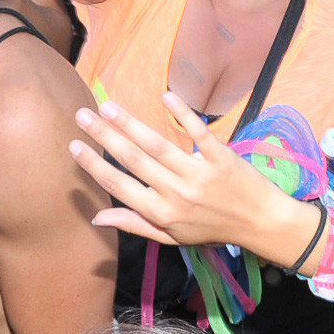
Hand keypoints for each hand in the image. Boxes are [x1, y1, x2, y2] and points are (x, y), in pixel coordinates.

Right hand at [69, 93, 282, 251]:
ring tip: (107, 107)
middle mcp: (176, 192)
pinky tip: (166, 97)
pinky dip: (183, 114)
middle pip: (133, 160)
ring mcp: (199, 173)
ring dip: (130, 124)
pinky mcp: (221, 157)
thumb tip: (97, 215)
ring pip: (157, 145)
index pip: (119, 185)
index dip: (94, 165)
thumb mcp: (172, 236)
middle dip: (104, 136)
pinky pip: (199, 133)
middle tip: (82, 115)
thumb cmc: (213, 229)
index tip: (73, 145)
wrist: (260, 222)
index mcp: (161, 212)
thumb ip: (135, 223)